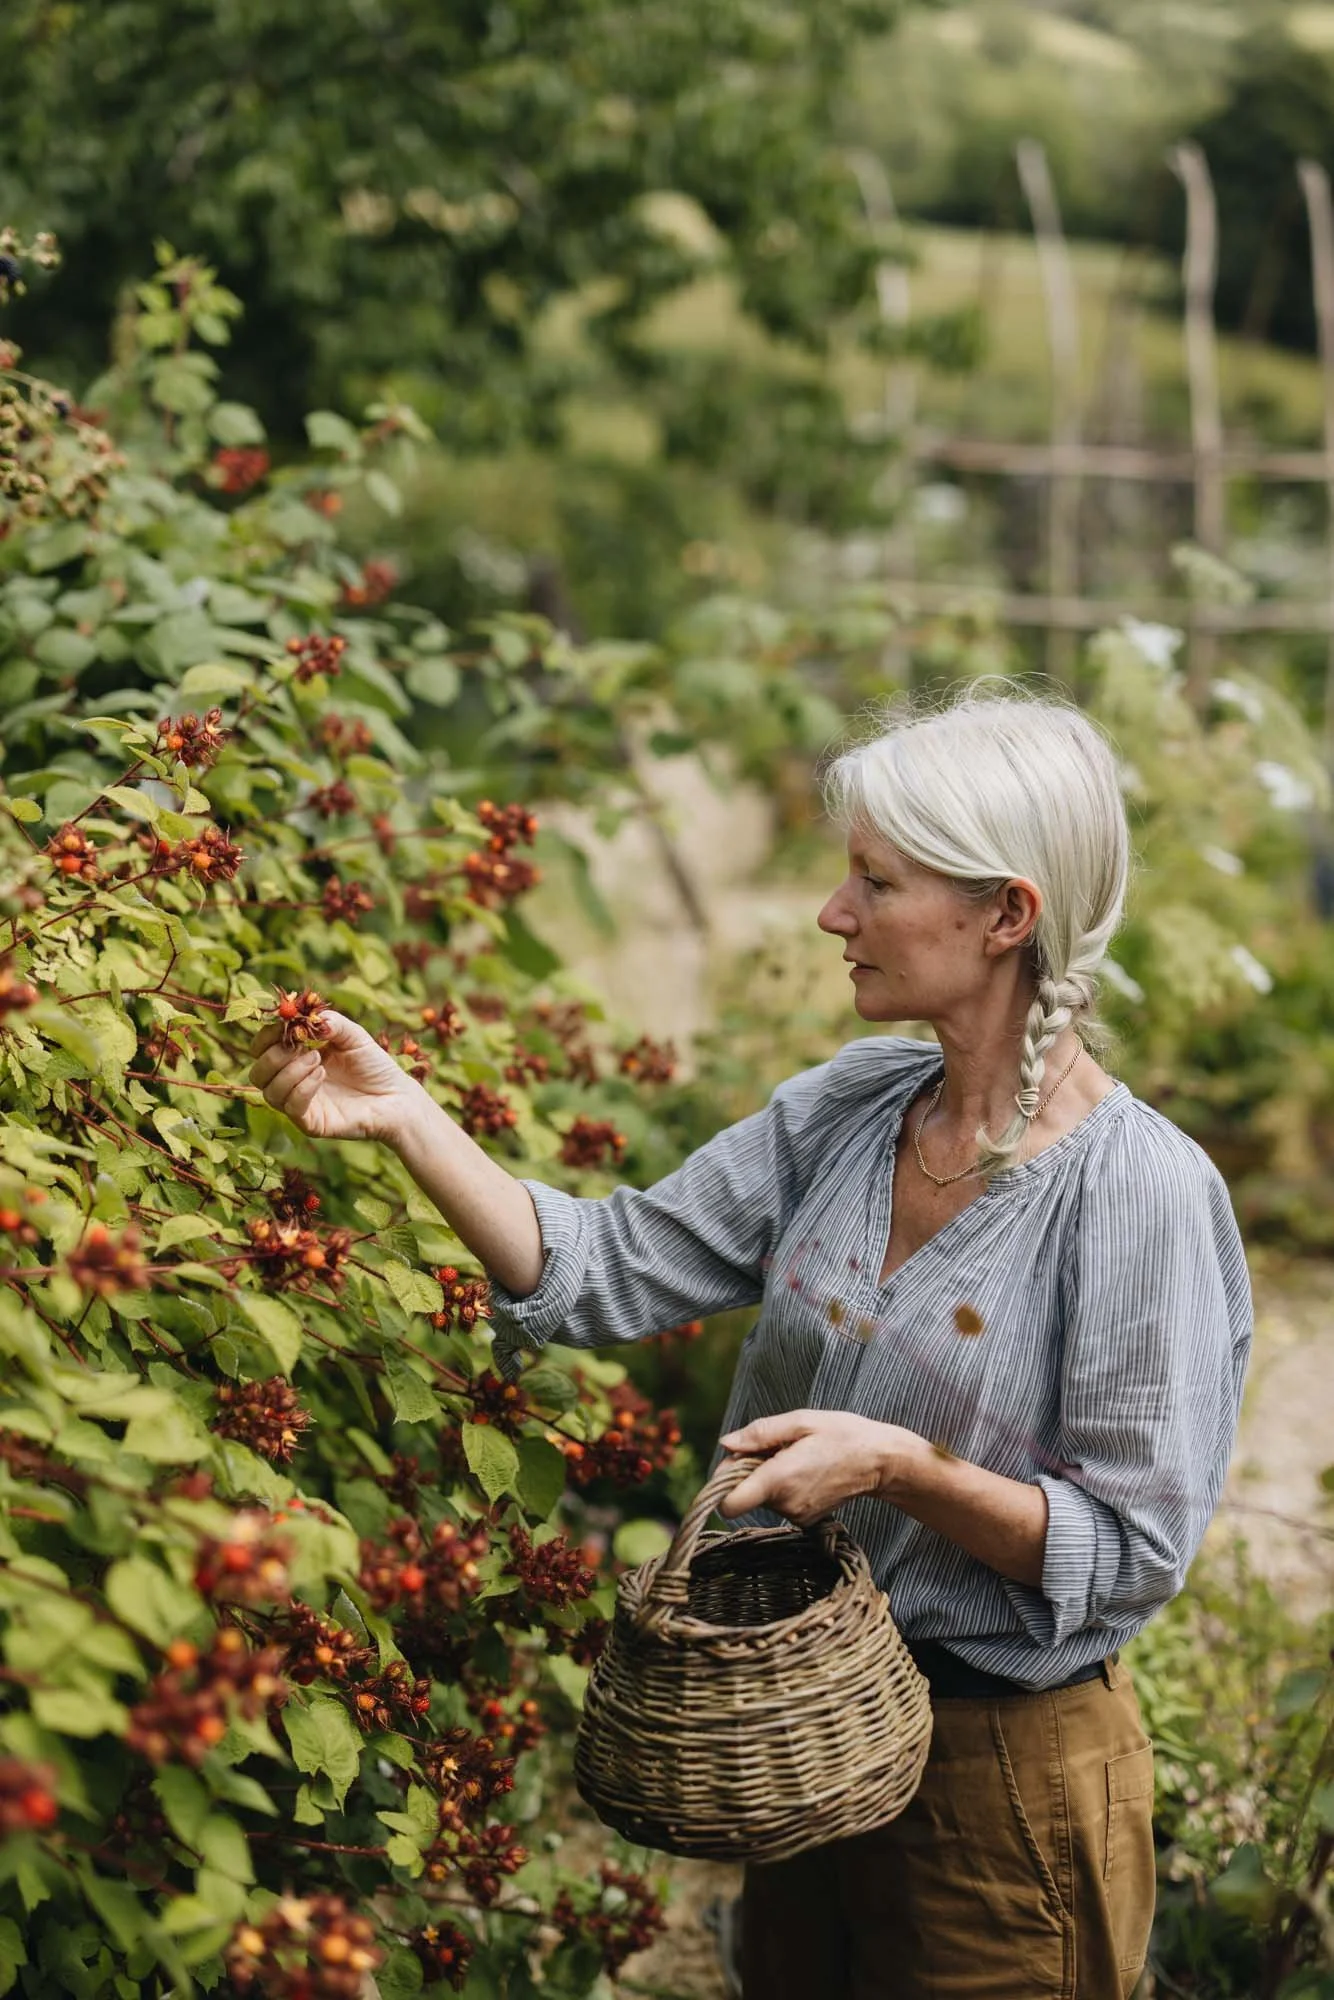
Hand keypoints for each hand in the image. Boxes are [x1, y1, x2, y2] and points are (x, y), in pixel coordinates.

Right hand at [248, 1008, 424, 1144]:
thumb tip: (307, 1018)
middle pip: (257, 1073)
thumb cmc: (375, 1066)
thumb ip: (332, 1022)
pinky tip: (322, 1074)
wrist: (397, 1096)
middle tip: (300, 1046)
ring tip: (318, 1059)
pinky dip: (302, 1087)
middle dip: (273, 1055)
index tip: (283, 1025)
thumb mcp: (354, 1036)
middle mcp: (293, 1083)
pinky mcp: (311, 1123)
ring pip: (269, 1092)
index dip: (265, 1036)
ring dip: (290, 1071)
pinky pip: (290, 1107)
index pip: (262, 1049)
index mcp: (296, 1059)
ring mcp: (300, 1104)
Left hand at [716, 1409, 924, 1525]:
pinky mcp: (806, 1519)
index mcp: (779, 1479)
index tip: (733, 1463)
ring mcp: (796, 1515)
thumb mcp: (801, 1422)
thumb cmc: (842, 1434)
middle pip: (743, 1494)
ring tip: (794, 1456)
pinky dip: (782, 1486)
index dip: (720, 1486)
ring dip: (766, 1477)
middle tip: (775, 1448)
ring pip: (761, 1497)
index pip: (729, 1505)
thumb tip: (726, 1443)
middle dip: (748, 1469)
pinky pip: (779, 1502)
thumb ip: (760, 1434)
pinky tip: (803, 1469)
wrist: (880, 1461)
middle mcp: (785, 1504)